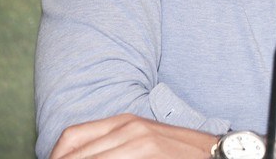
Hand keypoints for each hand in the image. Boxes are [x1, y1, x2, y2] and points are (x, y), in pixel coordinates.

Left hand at [51, 113, 216, 158]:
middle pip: (75, 153)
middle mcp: (129, 127)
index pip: (70, 138)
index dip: (56, 156)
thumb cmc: (180, 152)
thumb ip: (115, 145)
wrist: (220, 153)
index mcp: (124, 120)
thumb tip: (83, 154)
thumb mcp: (144, 140)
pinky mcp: (150, 154)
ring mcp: (140, 142)